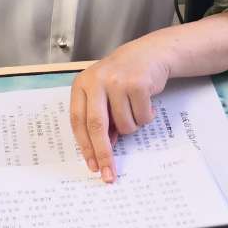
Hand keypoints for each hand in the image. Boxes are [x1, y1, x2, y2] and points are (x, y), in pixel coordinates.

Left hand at [69, 31, 172, 182]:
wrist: (149, 53)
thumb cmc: (122, 78)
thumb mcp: (104, 93)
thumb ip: (100, 118)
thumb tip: (101, 152)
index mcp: (82, 84)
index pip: (78, 121)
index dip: (85, 146)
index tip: (92, 167)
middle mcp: (96, 81)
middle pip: (96, 126)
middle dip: (104, 153)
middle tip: (109, 174)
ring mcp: (117, 81)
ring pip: (124, 124)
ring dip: (132, 126)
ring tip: (135, 110)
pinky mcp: (138, 83)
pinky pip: (142, 117)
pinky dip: (146, 116)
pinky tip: (147, 102)